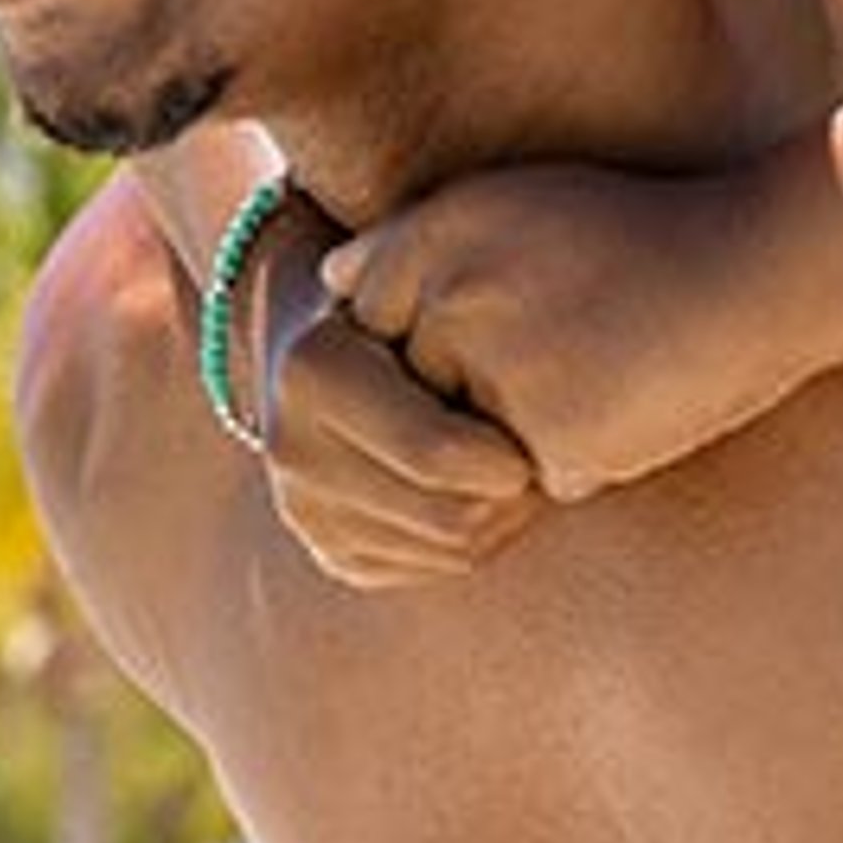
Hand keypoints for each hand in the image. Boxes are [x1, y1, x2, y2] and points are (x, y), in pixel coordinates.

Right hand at [262, 300, 545, 588]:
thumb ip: (465, 305)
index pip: (438, 455)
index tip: (538, 440)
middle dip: (515, 500)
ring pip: (450, 549)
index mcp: (314, 370)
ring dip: (503, 520)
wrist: (332, 331)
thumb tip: (497, 365)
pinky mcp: (331, 549)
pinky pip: (431, 567)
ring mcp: (306, 506)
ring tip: (524, 472)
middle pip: (452, 518)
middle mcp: (293, 446)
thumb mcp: (432, 274)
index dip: (508, 459)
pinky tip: (483, 494)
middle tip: (550, 465)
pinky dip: (472, 539)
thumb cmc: (413, 291)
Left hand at [320, 165, 792, 501]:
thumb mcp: (512, 206)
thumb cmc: (636, 239)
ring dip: (523, 435)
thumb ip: (412, 240)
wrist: (759, 271)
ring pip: (473, 450)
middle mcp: (453, 310)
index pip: (368, 333)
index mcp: (434, 247)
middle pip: (418, 399)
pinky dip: (579, 461)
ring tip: (593, 375)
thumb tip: (330, 281)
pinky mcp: (558, 447)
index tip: (497, 324)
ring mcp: (503, 385)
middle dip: (475, 395)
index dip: (434, 342)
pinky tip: (627, 410)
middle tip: (563, 350)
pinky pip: (538, 483)